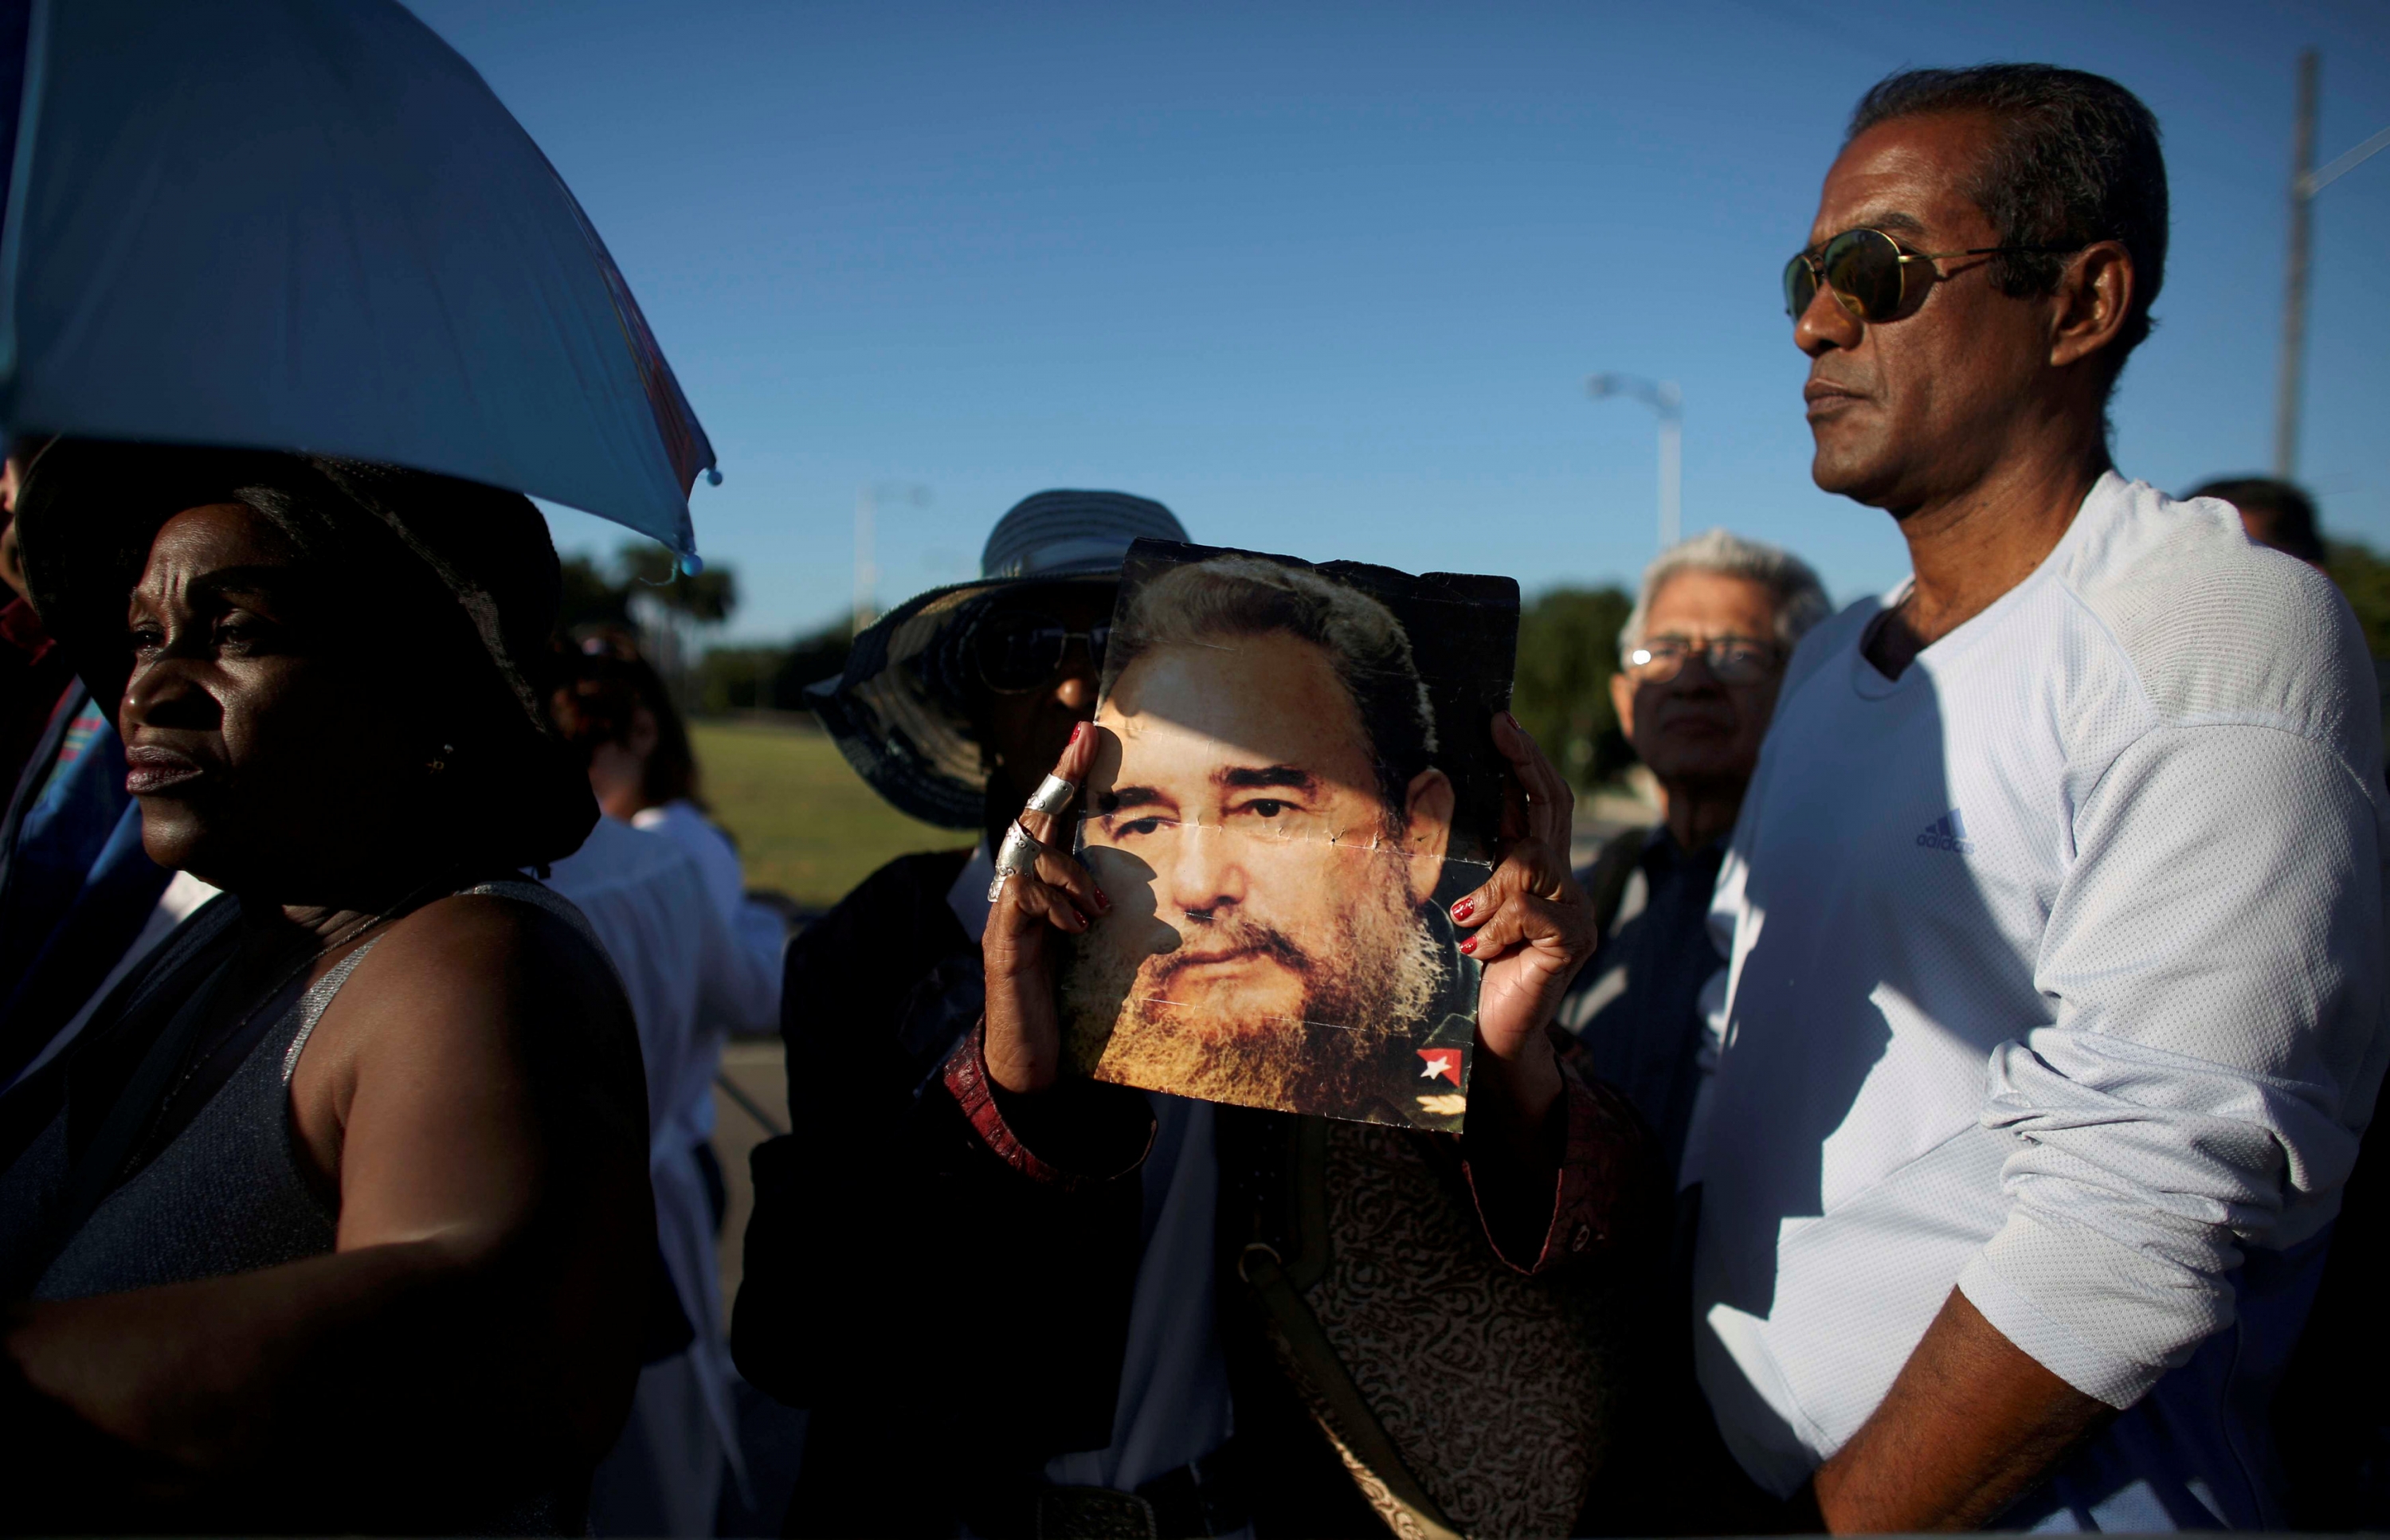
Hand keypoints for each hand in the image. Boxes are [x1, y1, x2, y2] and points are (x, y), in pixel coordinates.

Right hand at [981, 722, 1108, 1092]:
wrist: (1030, 1069)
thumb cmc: (1068, 1008)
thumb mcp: (1100, 954)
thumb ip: (1118, 922)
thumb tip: (1162, 902)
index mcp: (1045, 891)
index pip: (1056, 822)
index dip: (1067, 775)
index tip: (1088, 731)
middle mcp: (1019, 898)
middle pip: (1033, 824)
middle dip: (1058, 780)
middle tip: (1083, 741)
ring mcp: (1005, 924)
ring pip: (1023, 863)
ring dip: (1064, 864)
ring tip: (1097, 894)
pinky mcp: (1002, 957)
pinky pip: (1015, 914)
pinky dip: (1043, 904)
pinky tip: (1071, 915)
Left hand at [1448, 712, 1594, 1140]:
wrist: (1479, 1044)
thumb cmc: (1457, 974)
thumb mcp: (1446, 899)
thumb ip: (1448, 849)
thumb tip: (1434, 778)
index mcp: (1528, 868)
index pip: (1537, 799)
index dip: (1523, 757)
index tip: (1498, 719)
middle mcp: (1559, 883)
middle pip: (1551, 808)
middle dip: (1525, 764)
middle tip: (1497, 730)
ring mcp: (1573, 912)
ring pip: (1534, 863)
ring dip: (1491, 887)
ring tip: (1462, 920)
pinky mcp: (1574, 943)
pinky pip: (1535, 910)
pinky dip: (1499, 925)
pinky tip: (1477, 950)